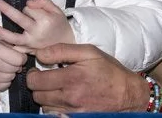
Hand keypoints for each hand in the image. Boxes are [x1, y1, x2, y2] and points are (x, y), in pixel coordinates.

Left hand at [0, 0, 74, 53]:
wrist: (66, 45)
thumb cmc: (60, 25)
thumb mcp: (57, 9)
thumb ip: (43, 1)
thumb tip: (27, 2)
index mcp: (45, 21)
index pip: (29, 9)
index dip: (29, 7)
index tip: (34, 10)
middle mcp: (37, 32)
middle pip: (18, 19)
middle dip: (6, 9)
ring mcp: (31, 43)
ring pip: (13, 37)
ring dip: (0, 31)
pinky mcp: (28, 51)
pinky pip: (14, 49)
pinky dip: (5, 46)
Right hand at [0, 39, 26, 91]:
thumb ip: (13, 48)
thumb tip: (25, 57)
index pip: (19, 59)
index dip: (22, 58)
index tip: (18, 56)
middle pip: (16, 69)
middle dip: (16, 66)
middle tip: (10, 62)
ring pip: (11, 78)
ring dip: (11, 73)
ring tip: (4, 67)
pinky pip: (5, 86)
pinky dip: (5, 81)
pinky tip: (0, 74)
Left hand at [26, 43, 149, 112]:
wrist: (129, 94)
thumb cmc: (109, 70)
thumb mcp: (89, 52)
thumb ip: (61, 50)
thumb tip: (40, 54)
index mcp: (71, 78)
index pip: (35, 81)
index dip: (33, 74)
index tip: (38, 70)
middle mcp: (70, 98)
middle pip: (37, 96)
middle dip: (39, 86)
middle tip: (48, 78)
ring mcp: (73, 112)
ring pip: (44, 107)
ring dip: (46, 98)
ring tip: (58, 88)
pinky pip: (54, 116)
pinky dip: (55, 108)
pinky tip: (63, 99)